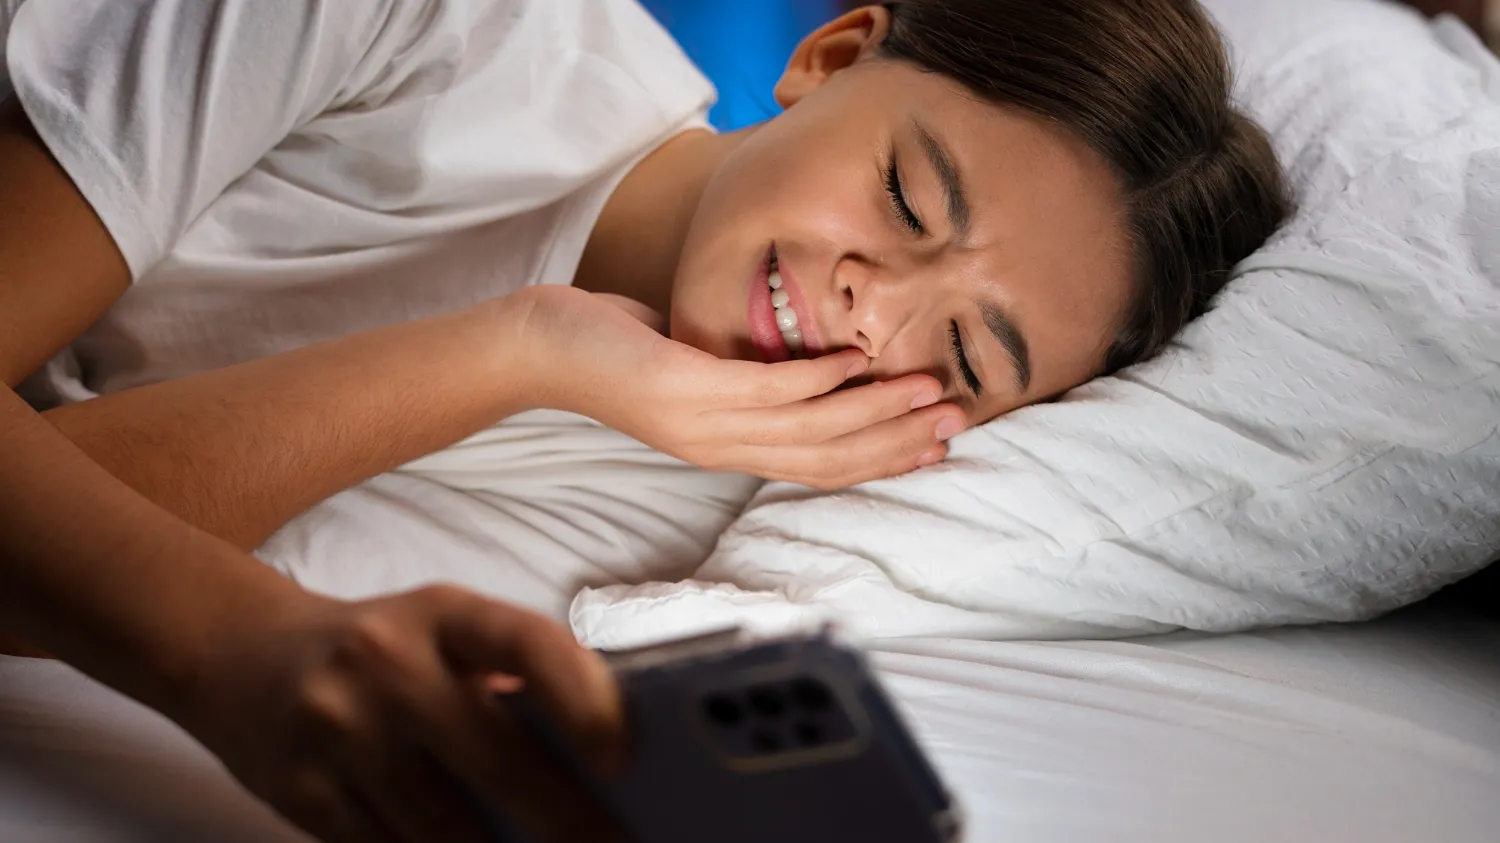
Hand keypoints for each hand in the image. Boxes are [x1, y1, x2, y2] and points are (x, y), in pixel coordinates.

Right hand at [178, 585, 626, 842]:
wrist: (240, 655)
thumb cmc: (381, 646)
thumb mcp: (445, 628)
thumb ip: (512, 671)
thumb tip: (604, 739)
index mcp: (442, 613)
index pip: (527, 645)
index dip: (582, 699)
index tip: (619, 756)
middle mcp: (387, 663)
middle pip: (492, 755)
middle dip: (563, 815)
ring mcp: (337, 730)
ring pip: (442, 826)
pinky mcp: (300, 792)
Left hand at [511, 285, 965, 489]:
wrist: (539, 348)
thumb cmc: (620, 350)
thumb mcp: (696, 369)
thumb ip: (752, 375)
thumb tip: (809, 358)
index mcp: (727, 450)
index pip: (820, 469)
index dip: (883, 460)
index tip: (938, 447)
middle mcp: (720, 448)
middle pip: (826, 458)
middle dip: (895, 440)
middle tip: (954, 422)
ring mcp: (702, 423)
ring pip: (807, 429)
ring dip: (874, 409)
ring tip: (926, 386)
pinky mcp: (684, 388)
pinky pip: (764, 387)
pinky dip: (817, 377)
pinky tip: (856, 358)